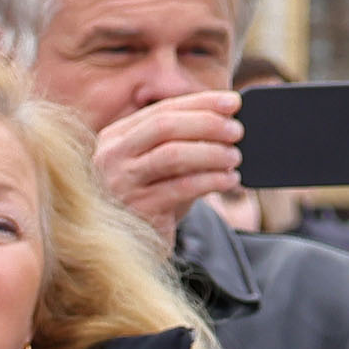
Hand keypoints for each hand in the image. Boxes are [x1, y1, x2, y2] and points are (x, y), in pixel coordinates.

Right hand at [92, 87, 244, 240]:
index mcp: (115, 138)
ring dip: (212, 152)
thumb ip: (181, 141)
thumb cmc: (149, 199)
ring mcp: (120, 184)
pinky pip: (181, 188)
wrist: (128, 245)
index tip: (234, 102)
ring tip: (234, 157)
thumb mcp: (159, 165)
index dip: (201, 103)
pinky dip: (212, 180)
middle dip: (208, 124)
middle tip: (238, 131)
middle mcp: (111, 157)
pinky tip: (229, 180)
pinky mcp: (137, 209)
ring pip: (172, 155)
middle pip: (164, 126)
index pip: (161, 110)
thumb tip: (227, 117)